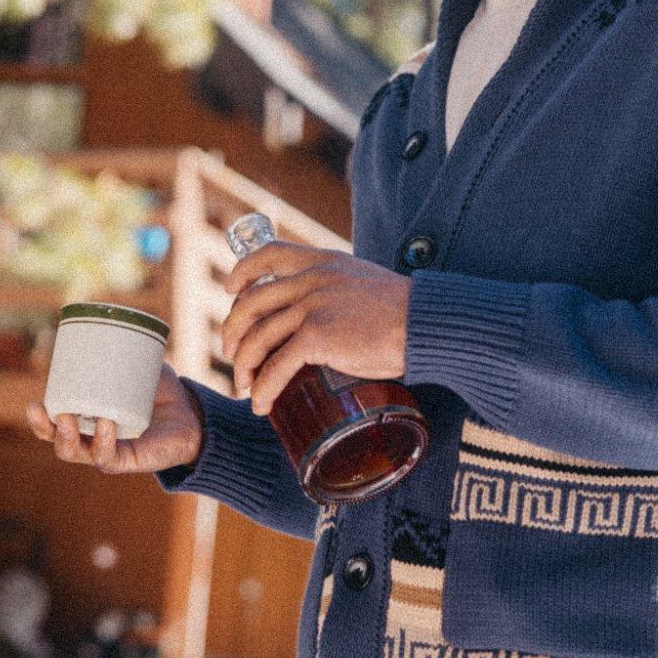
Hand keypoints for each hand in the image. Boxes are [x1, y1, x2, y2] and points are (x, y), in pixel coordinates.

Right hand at [25, 361, 205, 473]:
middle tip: (45, 409)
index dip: (40, 419)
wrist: (191, 413)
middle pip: (58, 441)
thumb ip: (124, 347)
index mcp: (87, 420)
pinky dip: (103, 444)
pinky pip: (109, 457)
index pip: (55, 425)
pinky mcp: (129, 461)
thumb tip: (110, 319)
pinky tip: (105, 425)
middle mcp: (92, 439)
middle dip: (45, 429)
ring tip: (68, 419)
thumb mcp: (138, 365)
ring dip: (67, 439)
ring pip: (77, 453)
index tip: (35, 404)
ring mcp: (108, 451)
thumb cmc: (159, 390)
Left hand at [222, 240, 411, 414]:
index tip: (231, 289)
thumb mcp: (365, 283)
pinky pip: (277, 365)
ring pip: (258, 337)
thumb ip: (340, 291)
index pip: (268, 253)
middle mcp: (312, 279)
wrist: (426, 323)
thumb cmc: (405, 312)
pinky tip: (261, 404)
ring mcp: (312, 306)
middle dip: (233, 332)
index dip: (242, 272)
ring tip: (245, 388)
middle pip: (252, 302)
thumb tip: (330, 318)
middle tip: (233, 355)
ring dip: (243, 367)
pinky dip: (264, 388)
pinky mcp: (318, 335)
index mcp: (323, 261)